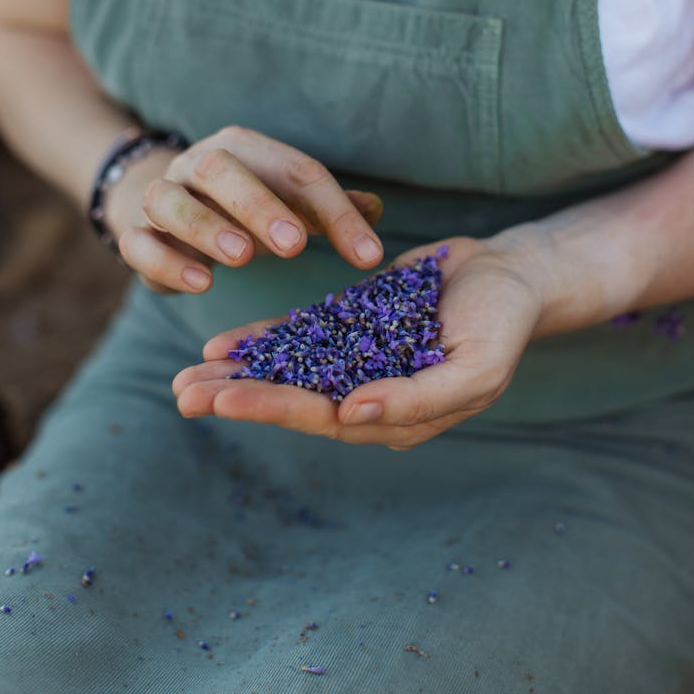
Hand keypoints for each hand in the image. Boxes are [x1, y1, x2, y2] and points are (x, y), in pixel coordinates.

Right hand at [110, 126, 383, 294]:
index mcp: (246, 150)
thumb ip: (328, 208)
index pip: (295, 171)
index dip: (335, 211)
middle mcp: (198, 164)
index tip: (368, 255)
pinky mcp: (136, 235)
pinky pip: (139, 243)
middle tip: (294, 244)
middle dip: (259, 205)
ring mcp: (162, 196)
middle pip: (222, 170)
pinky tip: (201, 283)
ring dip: (206, 228)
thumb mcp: (290, 201)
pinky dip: (166, 262)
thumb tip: (375, 211)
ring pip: (171, 201)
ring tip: (242, 258)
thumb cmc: (244, 205)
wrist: (167, 206)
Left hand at [171, 235, 545, 447]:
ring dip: (240, 374)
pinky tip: (224, 343)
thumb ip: (418, 398)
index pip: (325, 417)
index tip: (224, 400)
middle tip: (182, 392)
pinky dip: (264, 340)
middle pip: (294, 398)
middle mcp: (369, 393)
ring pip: (289, 370)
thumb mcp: (475, 367)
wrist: (510, 275)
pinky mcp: (353, 325)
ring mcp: (358, 359)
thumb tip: (351, 414)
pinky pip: (302, 336)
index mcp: (397, 416)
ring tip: (187, 375)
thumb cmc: (502, 324)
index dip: (273, 408)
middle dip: (239, 396)